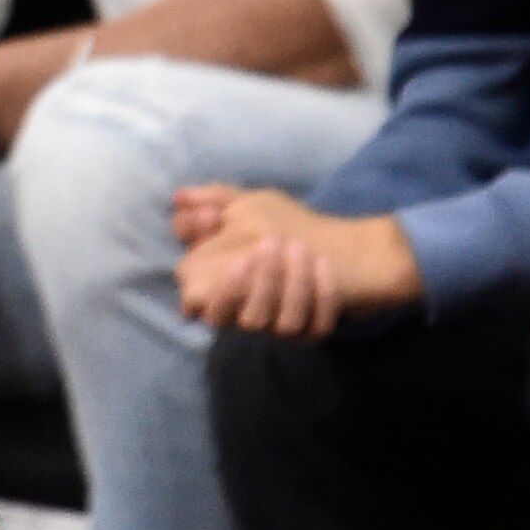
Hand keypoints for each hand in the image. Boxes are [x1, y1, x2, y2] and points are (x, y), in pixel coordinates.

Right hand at [173, 183, 423, 335]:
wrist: (350, 247)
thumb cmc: (289, 227)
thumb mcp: (249, 206)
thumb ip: (213, 202)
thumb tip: (179, 198)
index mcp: (230, 290)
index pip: (209, 309)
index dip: (222, 292)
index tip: (236, 262)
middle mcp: (254, 314)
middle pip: (248, 320)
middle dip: (260, 285)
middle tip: (272, 243)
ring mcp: (285, 325)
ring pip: (283, 325)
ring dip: (292, 286)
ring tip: (300, 249)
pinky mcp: (316, 330)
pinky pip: (317, 327)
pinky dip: (322, 297)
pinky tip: (325, 267)